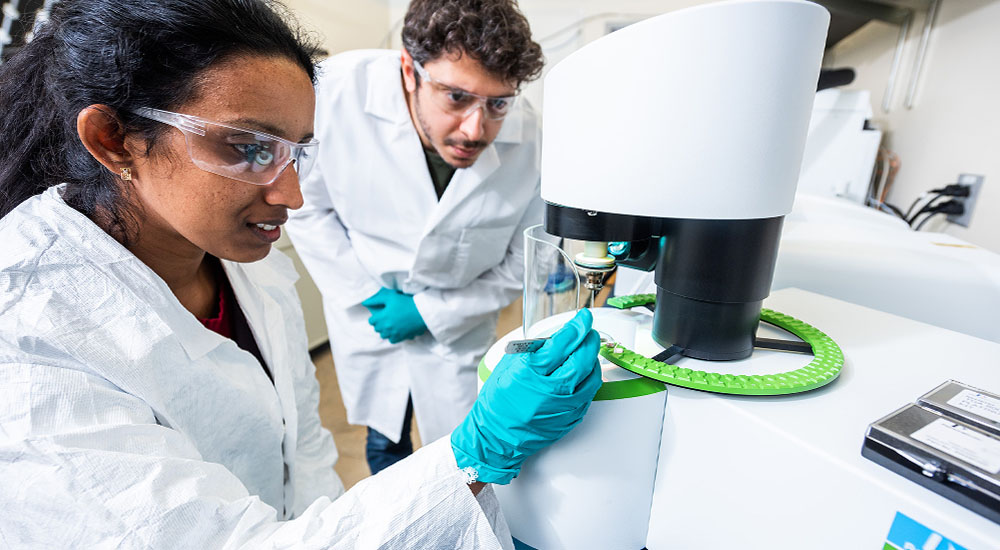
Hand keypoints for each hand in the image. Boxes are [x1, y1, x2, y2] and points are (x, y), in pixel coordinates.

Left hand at [361, 288, 427, 343]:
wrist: (422, 311)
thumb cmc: (406, 302)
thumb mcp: (390, 296)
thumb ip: (376, 299)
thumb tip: (365, 302)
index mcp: (382, 317)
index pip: (371, 321)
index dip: (375, 317)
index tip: (381, 314)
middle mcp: (386, 327)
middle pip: (377, 329)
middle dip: (379, 324)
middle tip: (386, 318)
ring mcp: (394, 333)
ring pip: (383, 335)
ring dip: (385, 330)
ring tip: (391, 324)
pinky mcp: (401, 337)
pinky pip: (392, 340)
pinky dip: (392, 336)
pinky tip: (397, 330)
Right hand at [450, 309, 601, 483]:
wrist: (496, 437)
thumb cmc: (497, 403)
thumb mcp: (508, 366)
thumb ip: (533, 350)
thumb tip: (557, 336)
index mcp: (530, 372)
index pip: (563, 343)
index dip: (577, 326)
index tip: (584, 317)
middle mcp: (549, 390)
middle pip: (582, 358)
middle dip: (589, 340)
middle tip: (589, 331)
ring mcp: (563, 407)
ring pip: (591, 376)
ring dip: (592, 360)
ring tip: (587, 352)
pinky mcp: (570, 419)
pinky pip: (588, 394)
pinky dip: (588, 380)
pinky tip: (583, 373)